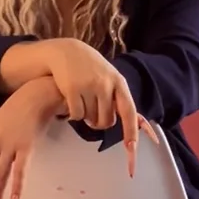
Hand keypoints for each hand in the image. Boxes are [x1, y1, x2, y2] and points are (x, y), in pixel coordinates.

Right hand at [44, 39, 157, 174]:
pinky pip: (76, 116)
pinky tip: (71, 102)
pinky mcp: (72, 90)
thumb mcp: (108, 76)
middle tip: (92, 114)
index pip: (128, 111)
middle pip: (107, 121)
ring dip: (86, 117)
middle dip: (99, 123)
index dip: (130, 130)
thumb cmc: (90, 67)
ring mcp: (89, 86)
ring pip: (90, 119)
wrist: (66, 51)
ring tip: (81, 101)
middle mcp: (106, 84)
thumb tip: (128, 121)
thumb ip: (116, 96)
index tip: (131, 147)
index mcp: (119, 82)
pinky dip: (73, 115)